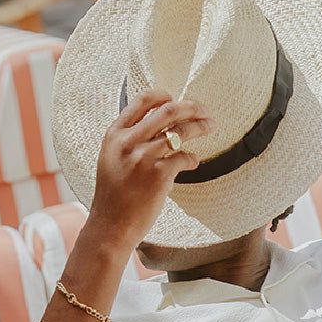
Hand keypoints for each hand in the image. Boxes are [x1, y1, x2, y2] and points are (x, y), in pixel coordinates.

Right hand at [86, 90, 212, 253]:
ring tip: (211, 127)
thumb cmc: (114, 196)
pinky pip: (184, 157)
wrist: (111, 225)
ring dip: (200, 127)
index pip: (142, 101)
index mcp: (115, 134)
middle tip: (205, 110)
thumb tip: (156, 125)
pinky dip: (192, 158)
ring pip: (180, 132)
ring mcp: (144, 158)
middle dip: (191, 107)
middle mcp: (129, 142)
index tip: (177, 99)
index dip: (164, 96)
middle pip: (167, 111)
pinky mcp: (159, 176)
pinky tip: (194, 162)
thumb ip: (128, 140)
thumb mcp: (111, 159)